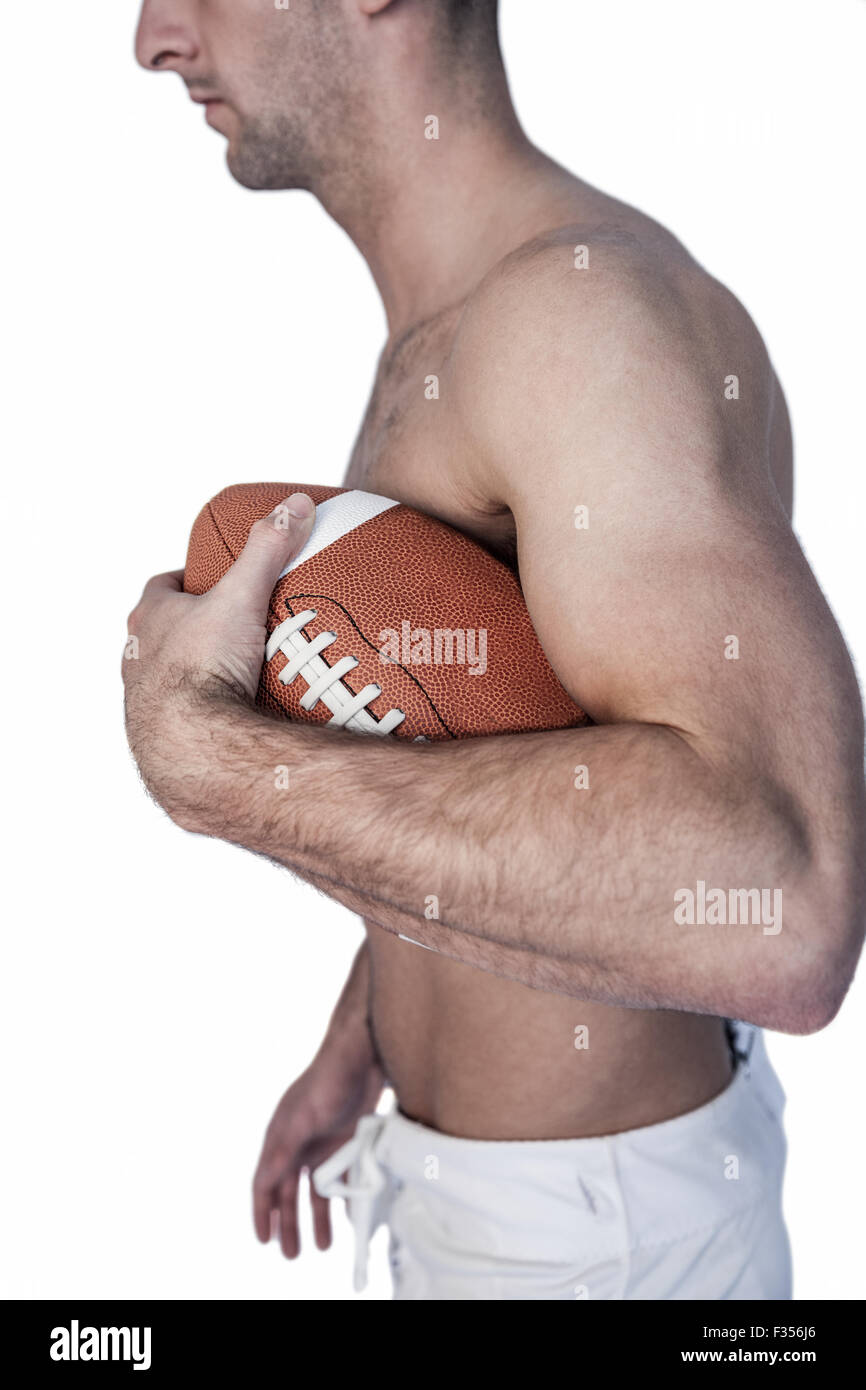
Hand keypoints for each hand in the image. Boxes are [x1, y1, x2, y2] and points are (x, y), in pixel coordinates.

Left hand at [123, 492, 314, 819]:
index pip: (161, 586)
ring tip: (232, 676)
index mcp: (151, 617)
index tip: (210, 580)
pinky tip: (228, 719)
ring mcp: (143, 698)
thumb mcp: (241, 597)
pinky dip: (200, 712)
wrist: (188, 742)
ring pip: (165, 676)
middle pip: (162, 631)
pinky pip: (180, 716)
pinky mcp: (157, 735)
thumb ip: (267, 549)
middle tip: (230, 629)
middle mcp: (138, 656)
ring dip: (192, 673)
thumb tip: (295, 505)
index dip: (185, 580)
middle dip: (190, 628)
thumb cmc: (203, 667)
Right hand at [253, 1044, 384, 1257]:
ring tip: (320, 1247)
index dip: (262, 1213)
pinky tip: (346, 1219)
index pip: (264, 1183)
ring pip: (315, 1190)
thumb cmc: (329, 1080)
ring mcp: (322, 1143)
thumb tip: (262, 1183)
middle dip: (289, 1224)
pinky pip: (340, 1178)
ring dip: (316, 1217)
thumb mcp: (302, 1118)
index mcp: (280, 1137)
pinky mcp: (346, 1141)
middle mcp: (297, 1144)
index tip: (264, 1240)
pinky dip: (341, 1199)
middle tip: (291, 1255)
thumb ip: (283, 1151)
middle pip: (288, 1193)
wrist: (365, 1054)